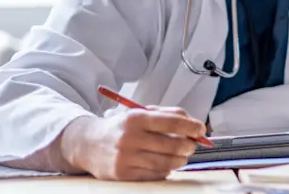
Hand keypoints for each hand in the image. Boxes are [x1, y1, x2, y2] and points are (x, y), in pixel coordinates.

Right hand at [59, 106, 206, 180]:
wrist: (87, 144)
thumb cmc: (122, 127)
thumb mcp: (141, 113)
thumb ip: (168, 115)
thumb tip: (195, 126)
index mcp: (136, 118)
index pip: (172, 122)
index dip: (192, 127)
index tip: (201, 130)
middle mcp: (129, 138)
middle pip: (173, 145)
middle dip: (189, 146)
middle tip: (192, 145)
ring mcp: (126, 158)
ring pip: (167, 163)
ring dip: (180, 160)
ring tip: (181, 156)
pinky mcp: (123, 174)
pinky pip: (155, 175)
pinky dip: (165, 170)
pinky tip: (164, 164)